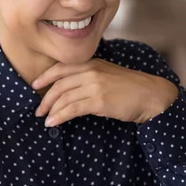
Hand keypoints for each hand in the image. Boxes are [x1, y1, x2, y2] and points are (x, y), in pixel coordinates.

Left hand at [32, 58, 178, 126]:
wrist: (150, 95)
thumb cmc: (131, 87)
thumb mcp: (107, 74)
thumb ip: (89, 76)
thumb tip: (70, 89)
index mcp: (92, 63)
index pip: (61, 67)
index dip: (45, 77)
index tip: (35, 85)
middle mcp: (90, 71)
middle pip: (59, 84)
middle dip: (45, 98)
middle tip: (38, 110)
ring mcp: (94, 85)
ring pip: (63, 98)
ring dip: (51, 110)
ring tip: (45, 120)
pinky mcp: (98, 100)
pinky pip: (72, 109)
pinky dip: (59, 117)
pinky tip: (54, 123)